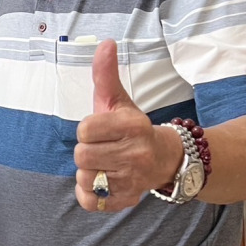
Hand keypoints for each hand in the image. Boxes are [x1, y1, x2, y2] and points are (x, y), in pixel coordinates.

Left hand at [74, 40, 182, 211]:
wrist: (164, 159)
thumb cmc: (131, 128)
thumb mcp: (119, 100)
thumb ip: (106, 74)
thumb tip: (105, 43)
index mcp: (133, 126)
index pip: (84, 129)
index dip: (86, 129)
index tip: (99, 129)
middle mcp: (136, 154)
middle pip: (81, 155)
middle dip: (86, 150)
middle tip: (102, 148)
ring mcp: (133, 180)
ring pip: (84, 178)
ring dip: (88, 172)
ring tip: (104, 164)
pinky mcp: (126, 200)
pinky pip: (90, 201)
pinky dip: (89, 194)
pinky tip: (101, 183)